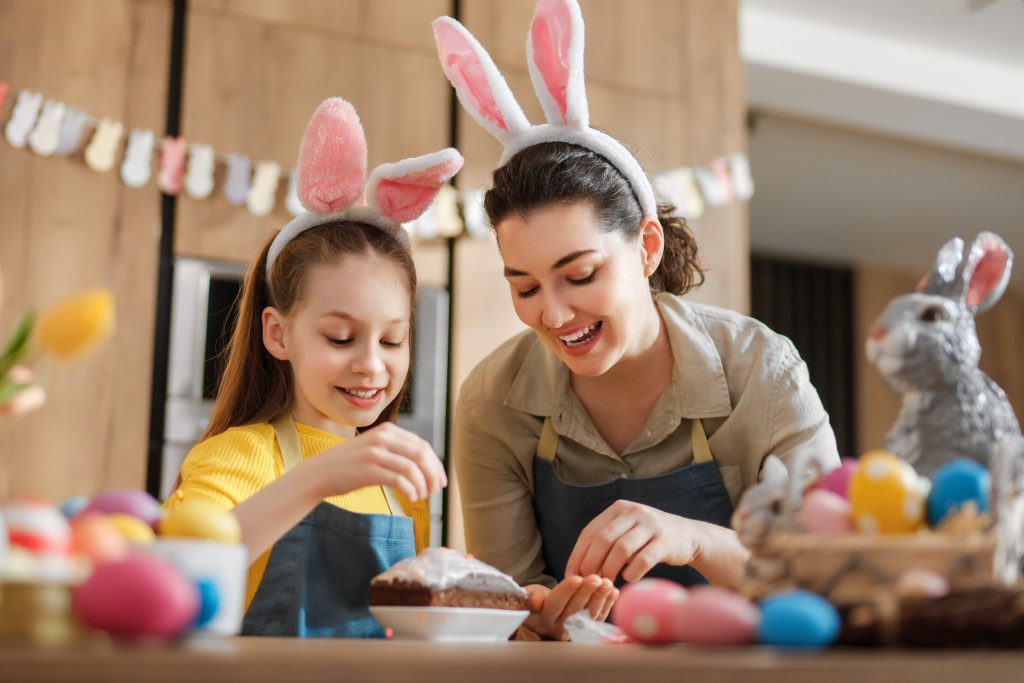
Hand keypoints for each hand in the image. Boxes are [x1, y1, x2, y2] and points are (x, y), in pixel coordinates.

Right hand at [314, 422, 446, 501]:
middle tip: (435, 491)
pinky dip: (410, 491)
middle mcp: (383, 437)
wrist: (320, 472)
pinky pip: (399, 480)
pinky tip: (411, 498)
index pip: (423, 446)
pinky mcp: (369, 469)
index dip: (436, 465)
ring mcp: (375, 452)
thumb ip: (398, 450)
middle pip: (421, 455)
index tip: (441, 481)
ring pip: (412, 469)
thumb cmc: (352, 464)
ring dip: (422, 485)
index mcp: (388, 430)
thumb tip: (429, 466)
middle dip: (433, 475)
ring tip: (421, 497)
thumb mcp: (376, 447)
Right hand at [522, 576, 618, 640]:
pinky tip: (614, 592)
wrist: (543, 614)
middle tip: (597, 578)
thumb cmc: (536, 599)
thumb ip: (531, 597)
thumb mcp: (527, 595)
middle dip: (587, 593)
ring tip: (607, 582)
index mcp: (543, 619)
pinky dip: (608, 605)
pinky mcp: (587, 630)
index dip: (566, 591)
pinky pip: (599, 618)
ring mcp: (574, 631)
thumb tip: (536, 601)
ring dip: (600, 598)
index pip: (555, 604)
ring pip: (589, 615)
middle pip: (574, 610)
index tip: (577, 578)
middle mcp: (559, 628)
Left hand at [565, 500, 701, 582]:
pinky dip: (632, 572)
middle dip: (592, 563)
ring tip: (608, 583)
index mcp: (618, 509)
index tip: (571, 575)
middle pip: (603, 539)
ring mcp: (651, 524)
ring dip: (611, 569)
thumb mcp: (626, 531)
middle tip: (588, 581)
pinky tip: (629, 579)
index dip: (578, 555)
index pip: (590, 532)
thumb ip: (605, 542)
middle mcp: (633, 512)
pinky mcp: (665, 540)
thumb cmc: (648, 539)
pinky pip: (644, 559)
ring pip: (622, 549)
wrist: (687, 536)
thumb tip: (577, 568)